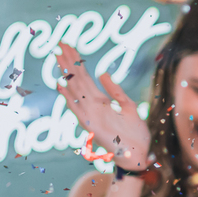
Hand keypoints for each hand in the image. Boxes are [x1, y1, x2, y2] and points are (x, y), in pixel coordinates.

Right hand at [55, 43, 150, 169]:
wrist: (140, 153)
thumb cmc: (135, 133)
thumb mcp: (128, 105)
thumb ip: (115, 90)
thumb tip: (102, 72)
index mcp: (100, 100)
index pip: (85, 76)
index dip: (77, 61)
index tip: (69, 45)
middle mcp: (92, 106)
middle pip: (77, 79)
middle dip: (68, 61)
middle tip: (59, 43)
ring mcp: (90, 114)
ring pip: (75, 89)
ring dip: (66, 73)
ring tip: (58, 56)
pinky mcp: (91, 125)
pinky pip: (77, 109)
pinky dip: (69, 97)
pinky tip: (61, 84)